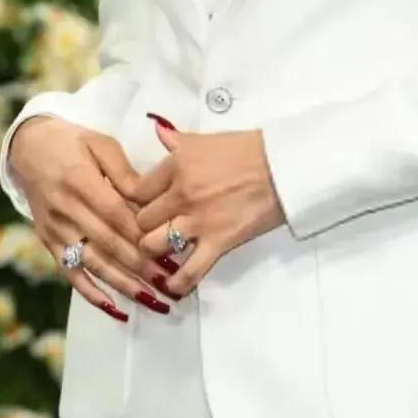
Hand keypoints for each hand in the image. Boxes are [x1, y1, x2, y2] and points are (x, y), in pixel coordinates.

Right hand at [8, 114, 176, 318]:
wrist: (28, 147)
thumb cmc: (72, 143)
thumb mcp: (101, 144)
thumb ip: (125, 173)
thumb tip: (149, 200)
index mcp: (81, 181)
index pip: (116, 216)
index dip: (143, 236)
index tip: (171, 252)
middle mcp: (66, 210)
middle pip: (108, 244)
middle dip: (141, 267)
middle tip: (171, 283)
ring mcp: (55, 229)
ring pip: (93, 263)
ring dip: (123, 285)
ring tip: (151, 299)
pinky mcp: (48, 242)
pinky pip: (70, 272)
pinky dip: (91, 293)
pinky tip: (115, 308)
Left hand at [134, 116, 285, 294]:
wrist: (283, 167)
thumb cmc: (248, 150)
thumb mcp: (206, 139)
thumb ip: (176, 140)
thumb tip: (158, 130)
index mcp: (175, 165)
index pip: (135, 190)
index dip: (134, 201)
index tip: (138, 207)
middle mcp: (180, 194)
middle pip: (140, 220)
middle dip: (142, 226)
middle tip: (151, 230)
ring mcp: (197, 221)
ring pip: (153, 245)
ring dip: (154, 251)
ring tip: (161, 252)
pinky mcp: (217, 242)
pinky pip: (189, 271)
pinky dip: (178, 283)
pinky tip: (172, 286)